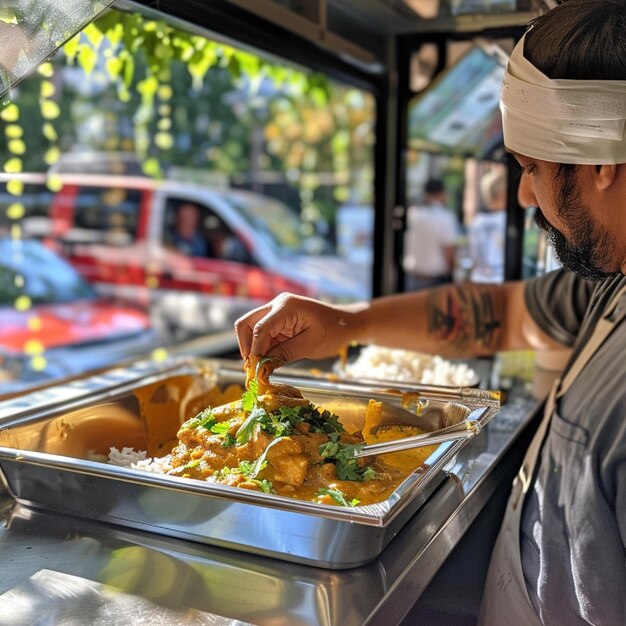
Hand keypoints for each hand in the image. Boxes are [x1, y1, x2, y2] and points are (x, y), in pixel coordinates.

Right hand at [235, 293, 363, 363]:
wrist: (346, 323)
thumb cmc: (334, 332)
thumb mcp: (310, 346)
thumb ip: (284, 354)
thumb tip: (261, 367)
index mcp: (286, 306)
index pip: (260, 329)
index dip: (254, 351)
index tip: (255, 370)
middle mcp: (277, 305)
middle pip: (246, 323)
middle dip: (246, 346)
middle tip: (252, 368)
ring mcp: (276, 311)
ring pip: (251, 328)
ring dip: (253, 348)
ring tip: (260, 367)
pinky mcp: (278, 320)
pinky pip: (262, 334)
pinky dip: (261, 347)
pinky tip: (267, 361)